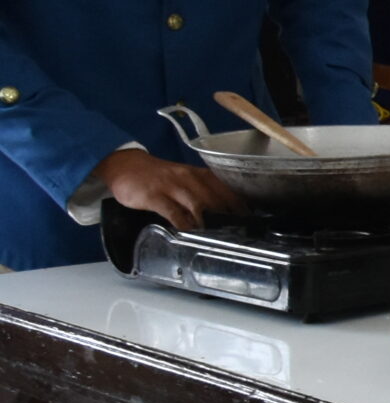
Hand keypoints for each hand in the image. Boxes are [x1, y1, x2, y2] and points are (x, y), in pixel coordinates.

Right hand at [96, 149, 239, 231]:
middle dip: (228, 217)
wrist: (126, 165)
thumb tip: (224, 211)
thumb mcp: (185, 178)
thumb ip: (203, 191)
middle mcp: (189, 178)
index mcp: (199, 174)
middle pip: (215, 199)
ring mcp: (171, 187)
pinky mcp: (154, 196)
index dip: (239, 205)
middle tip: (238, 234)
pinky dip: (183, 223)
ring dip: (209, 222)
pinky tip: (190, 233)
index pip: (226, 189)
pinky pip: (173, 211)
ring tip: (218, 237)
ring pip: (197, 204)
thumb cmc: (160, 176)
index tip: (250, 221)